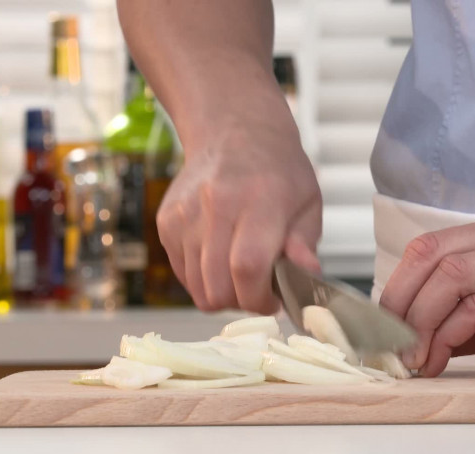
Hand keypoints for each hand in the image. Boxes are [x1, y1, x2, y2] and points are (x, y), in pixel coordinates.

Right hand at [156, 86, 321, 313]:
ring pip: (197, 287)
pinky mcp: (166, 222)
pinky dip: (203, 277)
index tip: (274, 301)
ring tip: (241, 273)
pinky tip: (221, 257)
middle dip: (242, 301)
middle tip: (259, 289)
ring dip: (222, 292)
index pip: (248, 268)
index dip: (260, 298)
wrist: (233, 130)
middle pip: (217, 286)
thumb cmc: (278, 170)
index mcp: (259, 201)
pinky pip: (183, 274)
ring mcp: (185, 215)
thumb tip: (308, 275)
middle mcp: (216, 206)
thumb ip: (305, 243)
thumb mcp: (308, 202)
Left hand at [379, 214, 474, 375]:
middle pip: (431, 254)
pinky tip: (439, 359)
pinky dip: (447, 335)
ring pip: (450, 276)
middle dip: (398, 301)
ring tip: (410, 358)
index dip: (397, 285)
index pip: (428, 246)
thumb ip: (461, 316)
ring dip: (419, 320)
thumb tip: (411, 340)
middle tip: (386, 343)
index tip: (382, 325)